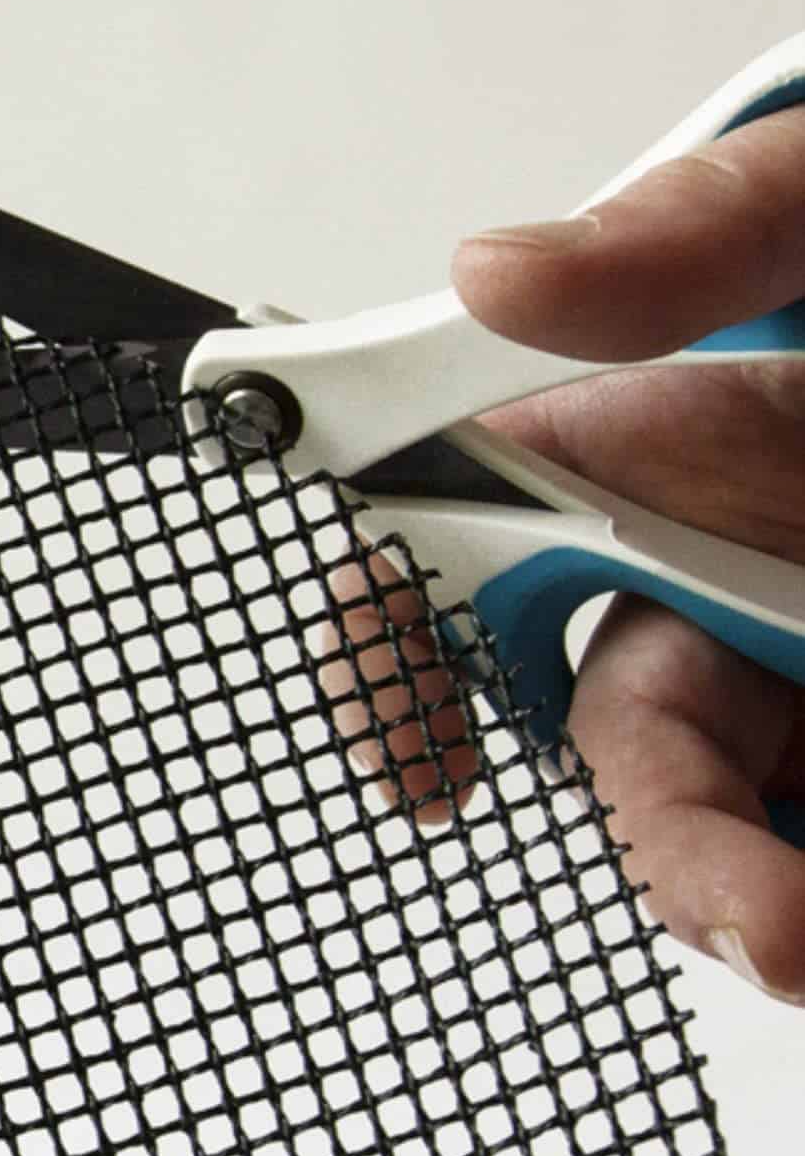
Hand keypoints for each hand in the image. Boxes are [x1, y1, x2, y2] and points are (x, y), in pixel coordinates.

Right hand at [322, 102, 804, 1003]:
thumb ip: (705, 231)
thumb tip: (505, 274)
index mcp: (664, 453)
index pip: (455, 562)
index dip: (391, 662)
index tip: (422, 762)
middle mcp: (725, 580)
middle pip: (636, 763)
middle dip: (697, 862)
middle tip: (774, 924)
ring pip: (755, 835)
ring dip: (793, 899)